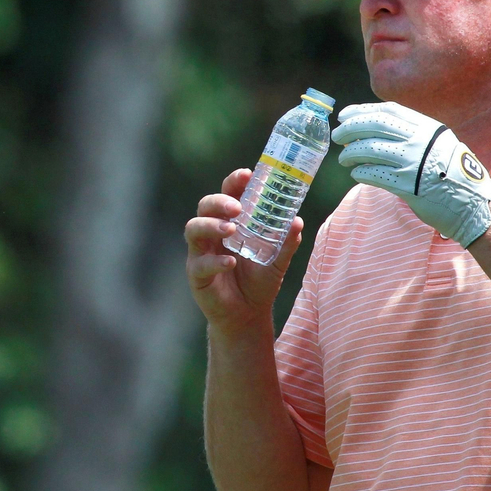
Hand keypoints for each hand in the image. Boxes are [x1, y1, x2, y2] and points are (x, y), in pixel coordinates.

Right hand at [185, 168, 304, 333]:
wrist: (248, 315)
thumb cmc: (259, 282)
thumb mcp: (278, 261)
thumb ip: (286, 243)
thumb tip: (296, 221)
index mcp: (231, 222)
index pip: (227, 194)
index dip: (234, 181)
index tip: (247, 174)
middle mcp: (212, 233)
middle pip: (205, 206)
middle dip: (219, 202)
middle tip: (237, 208)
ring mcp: (201, 252)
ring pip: (194, 229)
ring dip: (211, 226)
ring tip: (230, 230)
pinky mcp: (196, 274)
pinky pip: (199, 263)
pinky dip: (214, 261)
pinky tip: (229, 263)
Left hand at [333, 102, 490, 245]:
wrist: (472, 205)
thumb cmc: (451, 175)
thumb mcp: (439, 144)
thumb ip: (413, 134)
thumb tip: (374, 127)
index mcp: (428, 128)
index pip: (388, 111)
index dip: (362, 110)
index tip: (344, 115)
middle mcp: (420, 141)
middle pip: (374, 126)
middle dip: (350, 129)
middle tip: (337, 136)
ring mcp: (413, 163)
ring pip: (369, 149)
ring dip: (351, 153)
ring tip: (344, 159)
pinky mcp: (406, 186)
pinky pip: (373, 174)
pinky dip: (360, 172)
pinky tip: (356, 173)